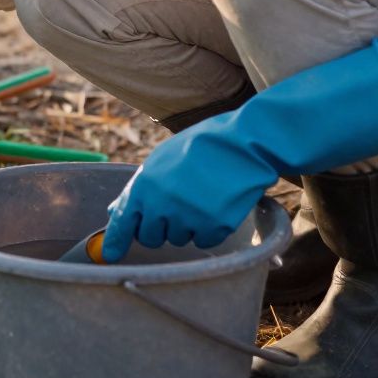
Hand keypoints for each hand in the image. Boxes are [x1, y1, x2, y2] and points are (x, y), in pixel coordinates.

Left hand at [101, 40, 377, 261]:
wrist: (267, 131)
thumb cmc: (227, 136)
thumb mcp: (186, 148)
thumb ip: (158, 175)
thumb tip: (127, 206)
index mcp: (154, 168)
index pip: (123, 212)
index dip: (117, 232)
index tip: (110, 246)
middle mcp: (164, 187)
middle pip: (148, 230)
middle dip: (159, 226)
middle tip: (180, 210)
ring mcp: (190, 203)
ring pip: (177, 237)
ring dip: (188, 227)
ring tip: (209, 198)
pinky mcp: (219, 215)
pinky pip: (207, 239)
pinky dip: (215, 229)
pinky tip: (226, 203)